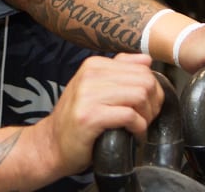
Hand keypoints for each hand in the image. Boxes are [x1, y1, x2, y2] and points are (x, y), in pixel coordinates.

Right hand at [36, 53, 162, 176]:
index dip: (153, 89)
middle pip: (144, 81)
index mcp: (94, 64)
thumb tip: (147, 59)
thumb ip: (119, 71)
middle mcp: (90, 75)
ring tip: (140, 126)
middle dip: (153, 102)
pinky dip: (139, 128)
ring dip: (147, 116)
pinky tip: (134, 135)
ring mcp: (88, 95)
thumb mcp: (95, 88)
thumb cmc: (77, 118)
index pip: (141, 67)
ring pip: (139, 96)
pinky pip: (129, 116)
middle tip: (147, 118)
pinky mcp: (90, 117)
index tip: (148, 106)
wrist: (51, 145)